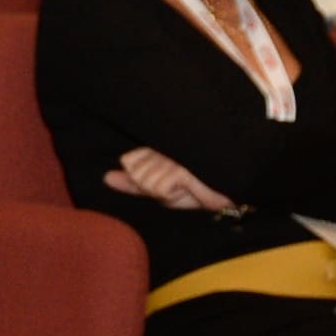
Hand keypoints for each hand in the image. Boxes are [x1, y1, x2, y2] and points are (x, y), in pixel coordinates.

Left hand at [100, 145, 237, 213]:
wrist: (229, 191)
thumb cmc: (197, 188)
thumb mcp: (161, 188)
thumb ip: (133, 182)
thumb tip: (106, 177)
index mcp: (160, 141)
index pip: (130, 160)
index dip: (142, 178)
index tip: (166, 178)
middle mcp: (165, 141)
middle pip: (135, 173)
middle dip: (152, 186)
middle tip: (177, 184)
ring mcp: (174, 152)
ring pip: (145, 181)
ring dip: (163, 191)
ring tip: (185, 185)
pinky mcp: (183, 166)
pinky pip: (158, 188)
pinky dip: (171, 194)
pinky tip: (188, 187)